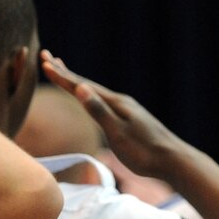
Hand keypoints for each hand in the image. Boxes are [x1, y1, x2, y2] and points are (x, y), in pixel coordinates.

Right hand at [41, 52, 189, 179]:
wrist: (174, 162)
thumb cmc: (144, 152)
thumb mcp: (118, 134)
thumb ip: (99, 111)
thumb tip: (80, 87)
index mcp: (115, 103)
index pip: (82, 86)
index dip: (62, 76)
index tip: (44, 62)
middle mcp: (119, 101)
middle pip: (87, 84)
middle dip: (65, 72)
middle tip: (47, 56)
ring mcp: (126, 109)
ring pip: (94, 92)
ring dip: (76, 82)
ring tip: (64, 73)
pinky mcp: (130, 119)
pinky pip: (102, 101)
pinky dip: (89, 94)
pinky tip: (91, 98)